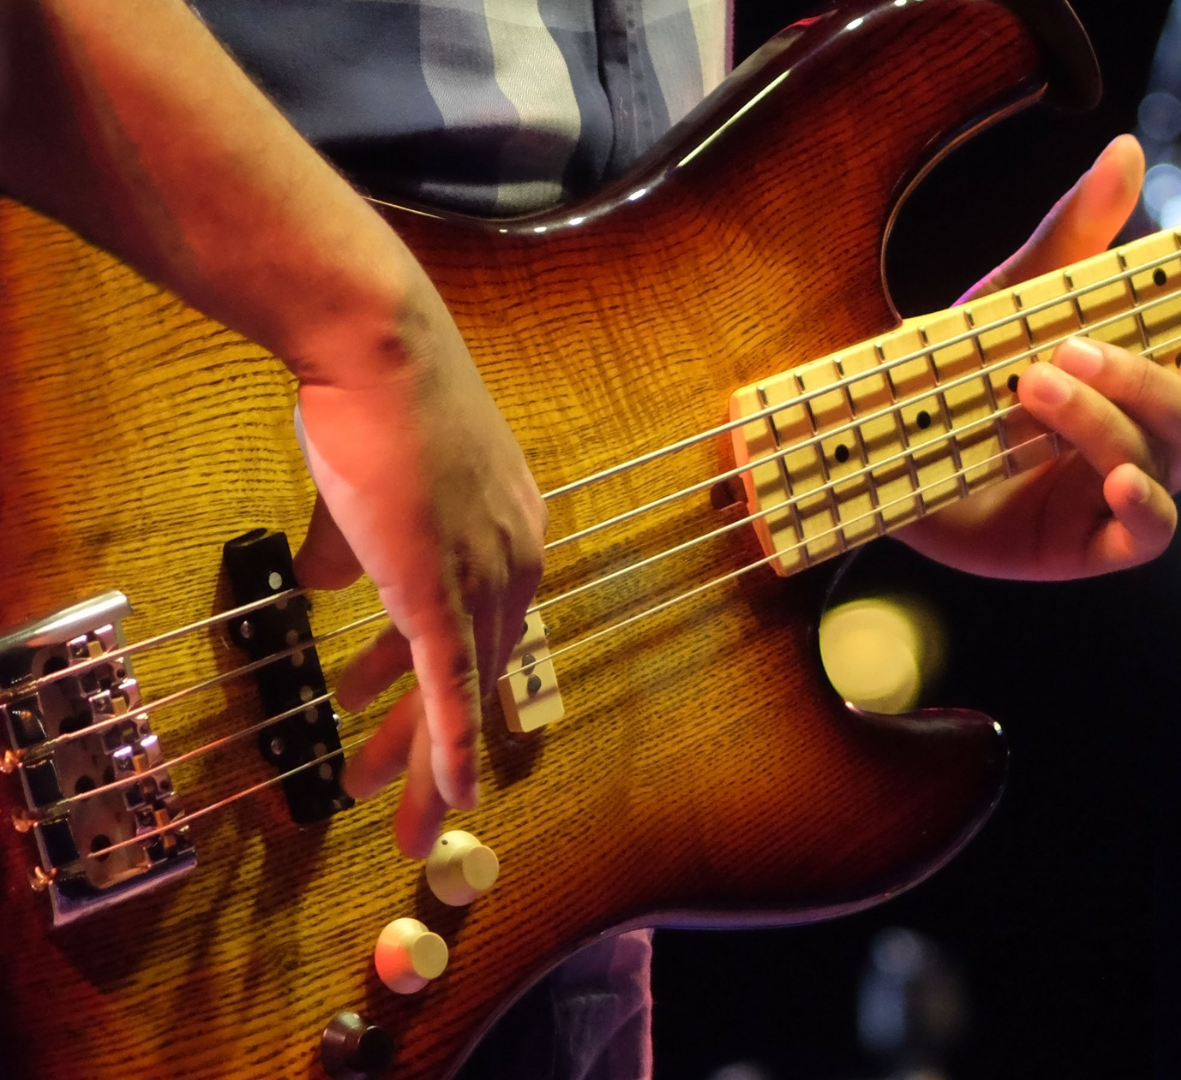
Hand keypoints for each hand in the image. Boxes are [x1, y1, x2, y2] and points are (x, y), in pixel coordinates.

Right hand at [291, 282, 545, 857]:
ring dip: (423, 758)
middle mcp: (513, 561)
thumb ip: (350, 548)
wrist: (378, 353)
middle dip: (430, 741)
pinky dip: (450, 747)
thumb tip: (321, 584)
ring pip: (460, 693)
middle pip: (475, 673)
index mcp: (508, 534)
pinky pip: (452, 687)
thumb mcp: (362, 490)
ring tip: (382, 795)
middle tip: (398, 790)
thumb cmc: (371, 404)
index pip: (483, 630)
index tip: (411, 720)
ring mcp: (485, 577)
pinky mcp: (446, 589)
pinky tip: (448, 796)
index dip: (444, 685)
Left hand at [898, 136, 1180, 579]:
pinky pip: (1149, 532)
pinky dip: (1144, 503)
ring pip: (1166, 460)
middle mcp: (1156, 442)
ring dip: (1106, 415)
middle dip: (1158, 382)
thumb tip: (1126, 150)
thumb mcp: (1017, 296)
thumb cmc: (969, 367)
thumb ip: (1074, 233)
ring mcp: (1124, 493)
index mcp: (1158, 384)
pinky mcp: (1087, 543)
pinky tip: (1115, 478)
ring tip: (1030, 381)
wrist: (889, 440)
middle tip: (1086, 347)